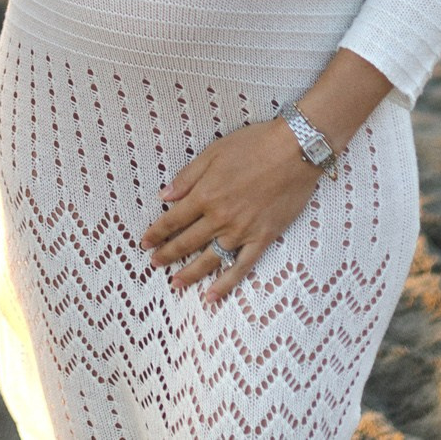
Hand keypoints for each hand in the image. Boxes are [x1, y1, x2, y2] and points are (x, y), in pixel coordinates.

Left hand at [140, 49, 393, 299]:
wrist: (296, 150)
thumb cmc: (254, 145)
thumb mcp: (213, 152)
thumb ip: (188, 177)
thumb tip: (164, 196)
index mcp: (205, 194)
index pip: (173, 219)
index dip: (156, 233)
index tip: (144, 242)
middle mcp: (220, 217)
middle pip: (187, 242)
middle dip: (167, 254)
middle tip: (153, 264)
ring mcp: (242, 231)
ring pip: (210, 259)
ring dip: (190, 273)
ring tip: (175, 284)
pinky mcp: (263, 238)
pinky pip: (241, 267)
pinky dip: (225, 283)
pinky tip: (212, 296)